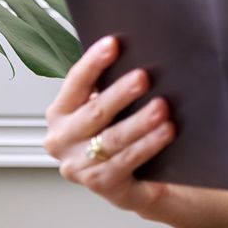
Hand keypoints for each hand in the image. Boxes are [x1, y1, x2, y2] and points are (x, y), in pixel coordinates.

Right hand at [42, 36, 175, 214]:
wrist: (136, 180)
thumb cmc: (120, 133)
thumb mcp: (112, 108)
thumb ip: (112, 86)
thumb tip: (140, 54)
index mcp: (61, 113)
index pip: (75, 83)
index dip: (93, 62)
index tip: (113, 43)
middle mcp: (62, 139)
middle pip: (94, 112)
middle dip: (120, 93)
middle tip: (144, 76)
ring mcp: (78, 166)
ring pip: (111, 139)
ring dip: (139, 122)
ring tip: (162, 107)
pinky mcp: (100, 184)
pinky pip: (126, 162)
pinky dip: (148, 145)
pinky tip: (166, 132)